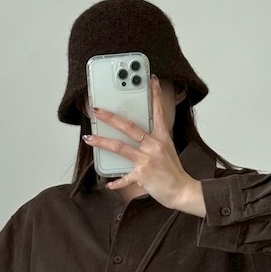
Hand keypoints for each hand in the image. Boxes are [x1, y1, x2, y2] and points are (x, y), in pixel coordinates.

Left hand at [82, 75, 194, 209]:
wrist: (182, 191)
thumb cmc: (173, 172)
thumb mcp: (167, 150)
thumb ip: (153, 141)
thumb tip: (135, 137)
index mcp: (163, 137)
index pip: (159, 111)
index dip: (155, 94)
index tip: (151, 79)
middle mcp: (154, 146)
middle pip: (129, 127)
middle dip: (110, 117)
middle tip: (96, 110)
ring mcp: (147, 160)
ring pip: (120, 147)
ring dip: (102, 142)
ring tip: (89, 138)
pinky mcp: (142, 174)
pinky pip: (124, 177)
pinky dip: (116, 182)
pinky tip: (108, 184)